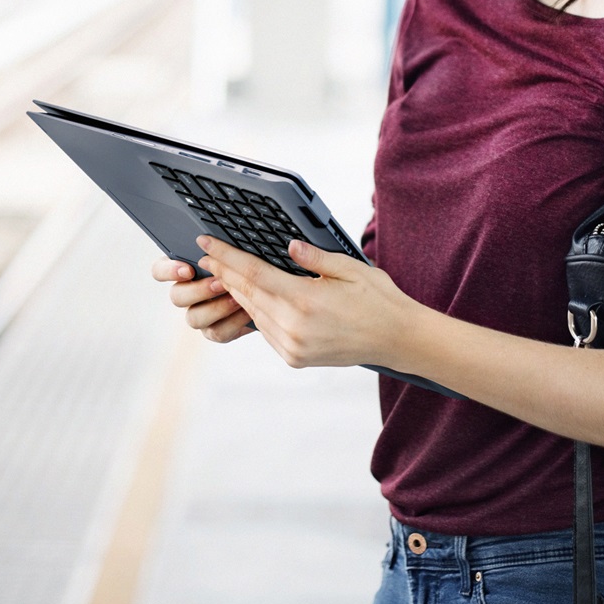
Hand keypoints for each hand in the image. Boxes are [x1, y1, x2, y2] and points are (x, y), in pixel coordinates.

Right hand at [152, 256, 254, 342]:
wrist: (264, 292)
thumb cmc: (244, 265)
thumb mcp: (231, 253)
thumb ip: (219, 250)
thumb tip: (218, 243)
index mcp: (182, 270)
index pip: (159, 270)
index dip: (168, 272)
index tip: (187, 269)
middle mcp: (186, 294)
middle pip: (176, 296)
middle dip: (198, 290)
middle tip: (219, 283)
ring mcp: (198, 314)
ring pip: (193, 318)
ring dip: (216, 308)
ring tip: (237, 298)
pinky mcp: (215, 331)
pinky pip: (216, 332)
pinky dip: (233, 322)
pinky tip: (246, 311)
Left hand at [195, 235, 421, 370]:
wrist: (396, 339)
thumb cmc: (378, 300)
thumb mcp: (349, 268)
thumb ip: (315, 258)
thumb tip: (288, 246)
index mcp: (304, 300)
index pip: (252, 273)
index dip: (226, 257)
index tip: (206, 244)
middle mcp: (293, 327)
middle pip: (247, 294)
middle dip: (225, 273)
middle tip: (207, 255)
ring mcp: (293, 346)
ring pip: (253, 314)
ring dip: (237, 294)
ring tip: (223, 275)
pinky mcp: (295, 358)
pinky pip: (266, 331)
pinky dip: (256, 313)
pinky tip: (251, 300)